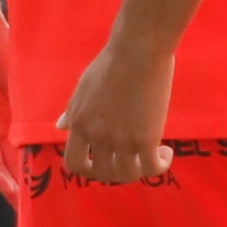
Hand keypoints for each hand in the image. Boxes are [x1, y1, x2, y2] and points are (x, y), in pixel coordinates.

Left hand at [58, 32, 172, 184]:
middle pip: (103, 173)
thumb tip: (60, 126)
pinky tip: (166, 152)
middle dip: (116, 172)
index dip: (87, 170)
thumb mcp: (83, 88)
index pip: (73, 164)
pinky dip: (160, 165)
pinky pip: (151, 168)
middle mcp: (97, 137)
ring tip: (151, 156)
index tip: (100, 164)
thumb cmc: (111, 63)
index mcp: (79, 124)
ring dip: (139, 171)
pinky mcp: (146, 139)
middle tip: (130, 160)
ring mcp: (122, 140)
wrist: (138, 51)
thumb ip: (73, 112)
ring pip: (127, 175)